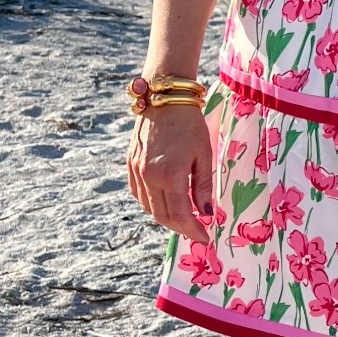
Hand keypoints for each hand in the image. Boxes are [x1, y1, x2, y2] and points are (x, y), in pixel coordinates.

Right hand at [126, 104, 213, 241]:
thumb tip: (206, 214)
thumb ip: (203, 187)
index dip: (193, 230)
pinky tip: (165, 203)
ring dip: (166, 218)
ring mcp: (137, 170)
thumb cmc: (190, 125)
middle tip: (196, 231)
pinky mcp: (131, 164)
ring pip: (149, 207)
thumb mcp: (204, 155)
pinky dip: (152, 204)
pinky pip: (139, 194)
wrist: (164, 99)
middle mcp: (149, 176)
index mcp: (170, 174)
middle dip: (181, 228)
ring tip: (184, 219)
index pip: (180, 214)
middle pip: (163, 215)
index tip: (205, 237)